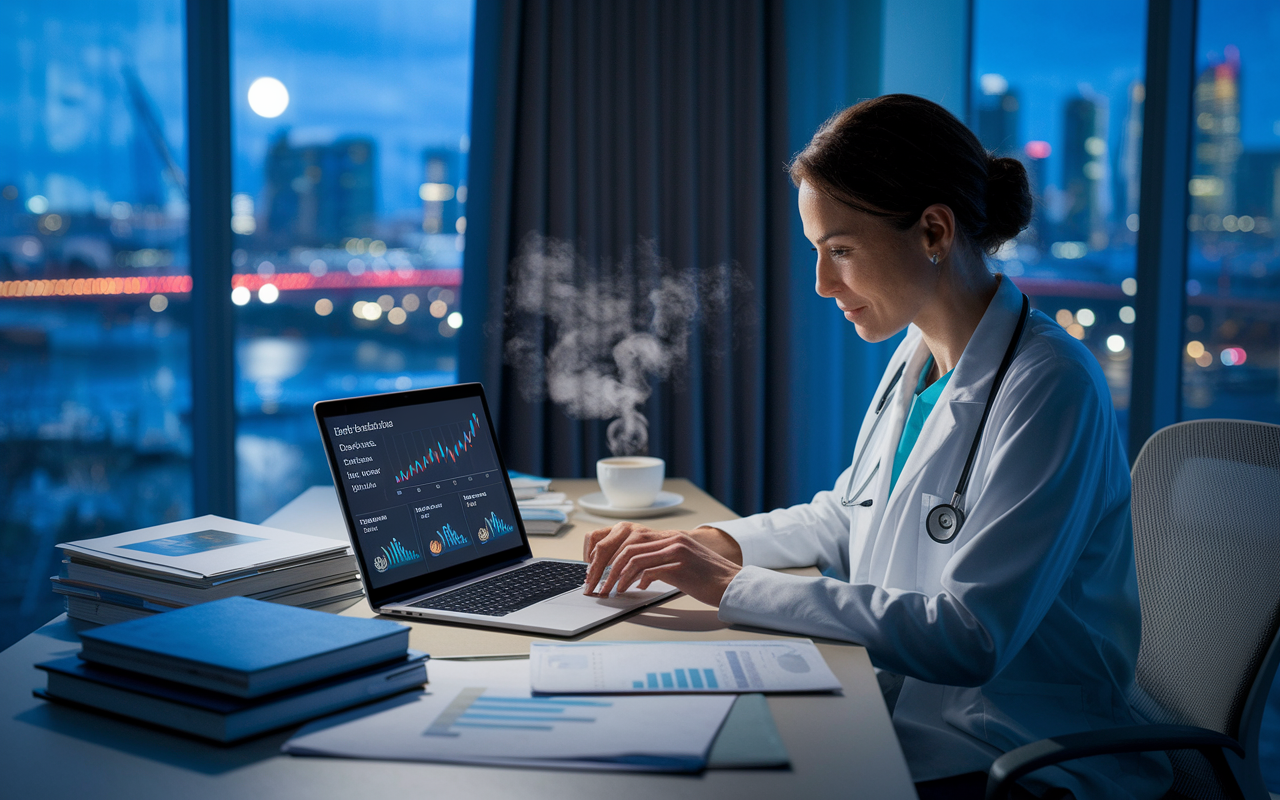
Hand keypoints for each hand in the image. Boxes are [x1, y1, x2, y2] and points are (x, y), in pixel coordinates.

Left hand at [582, 522, 742, 607]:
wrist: (733, 585)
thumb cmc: (709, 579)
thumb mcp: (683, 564)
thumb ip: (662, 563)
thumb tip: (639, 576)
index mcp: (671, 537)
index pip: (632, 540)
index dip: (613, 556)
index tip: (602, 571)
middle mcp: (672, 540)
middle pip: (628, 548)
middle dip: (608, 568)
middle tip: (599, 584)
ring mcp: (676, 551)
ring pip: (634, 559)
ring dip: (617, 577)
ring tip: (612, 591)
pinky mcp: (680, 566)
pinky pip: (649, 571)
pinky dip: (636, 582)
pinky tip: (634, 590)